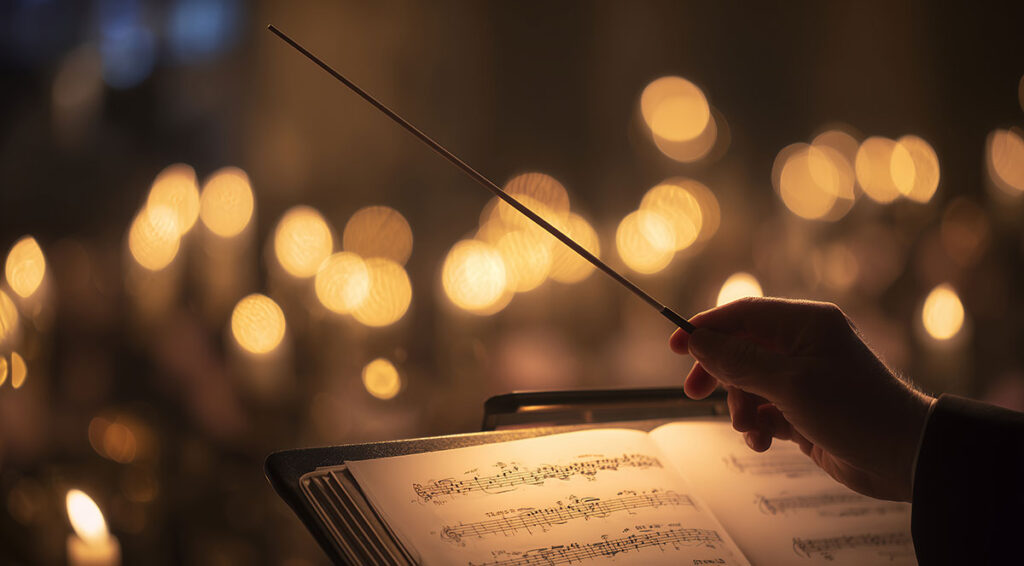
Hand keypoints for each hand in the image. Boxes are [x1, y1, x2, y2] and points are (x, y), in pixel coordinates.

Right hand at [669, 297, 933, 501]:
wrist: (905, 457)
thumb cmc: (853, 410)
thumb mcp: (789, 384)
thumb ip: (739, 361)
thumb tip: (698, 341)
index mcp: (806, 324)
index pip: (744, 314)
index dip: (707, 327)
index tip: (676, 346)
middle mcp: (805, 345)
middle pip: (742, 349)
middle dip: (719, 373)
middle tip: (694, 393)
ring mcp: (806, 377)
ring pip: (750, 383)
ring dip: (741, 407)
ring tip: (750, 431)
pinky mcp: (807, 408)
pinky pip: (766, 409)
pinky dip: (759, 425)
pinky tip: (764, 442)